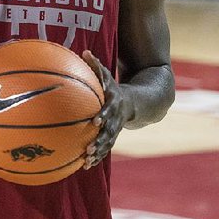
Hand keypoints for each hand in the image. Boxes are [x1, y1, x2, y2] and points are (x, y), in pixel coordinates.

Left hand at [82, 50, 133, 168]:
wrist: (134, 103)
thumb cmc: (113, 88)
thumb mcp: (107, 76)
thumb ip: (96, 66)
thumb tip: (84, 52)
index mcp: (113, 105)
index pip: (108, 110)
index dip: (103, 115)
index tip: (95, 121)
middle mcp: (115, 119)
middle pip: (108, 132)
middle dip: (99, 140)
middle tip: (88, 148)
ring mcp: (114, 130)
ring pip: (106, 144)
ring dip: (97, 153)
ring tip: (86, 161)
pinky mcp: (111, 138)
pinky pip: (104, 149)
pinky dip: (96, 157)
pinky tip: (85, 166)